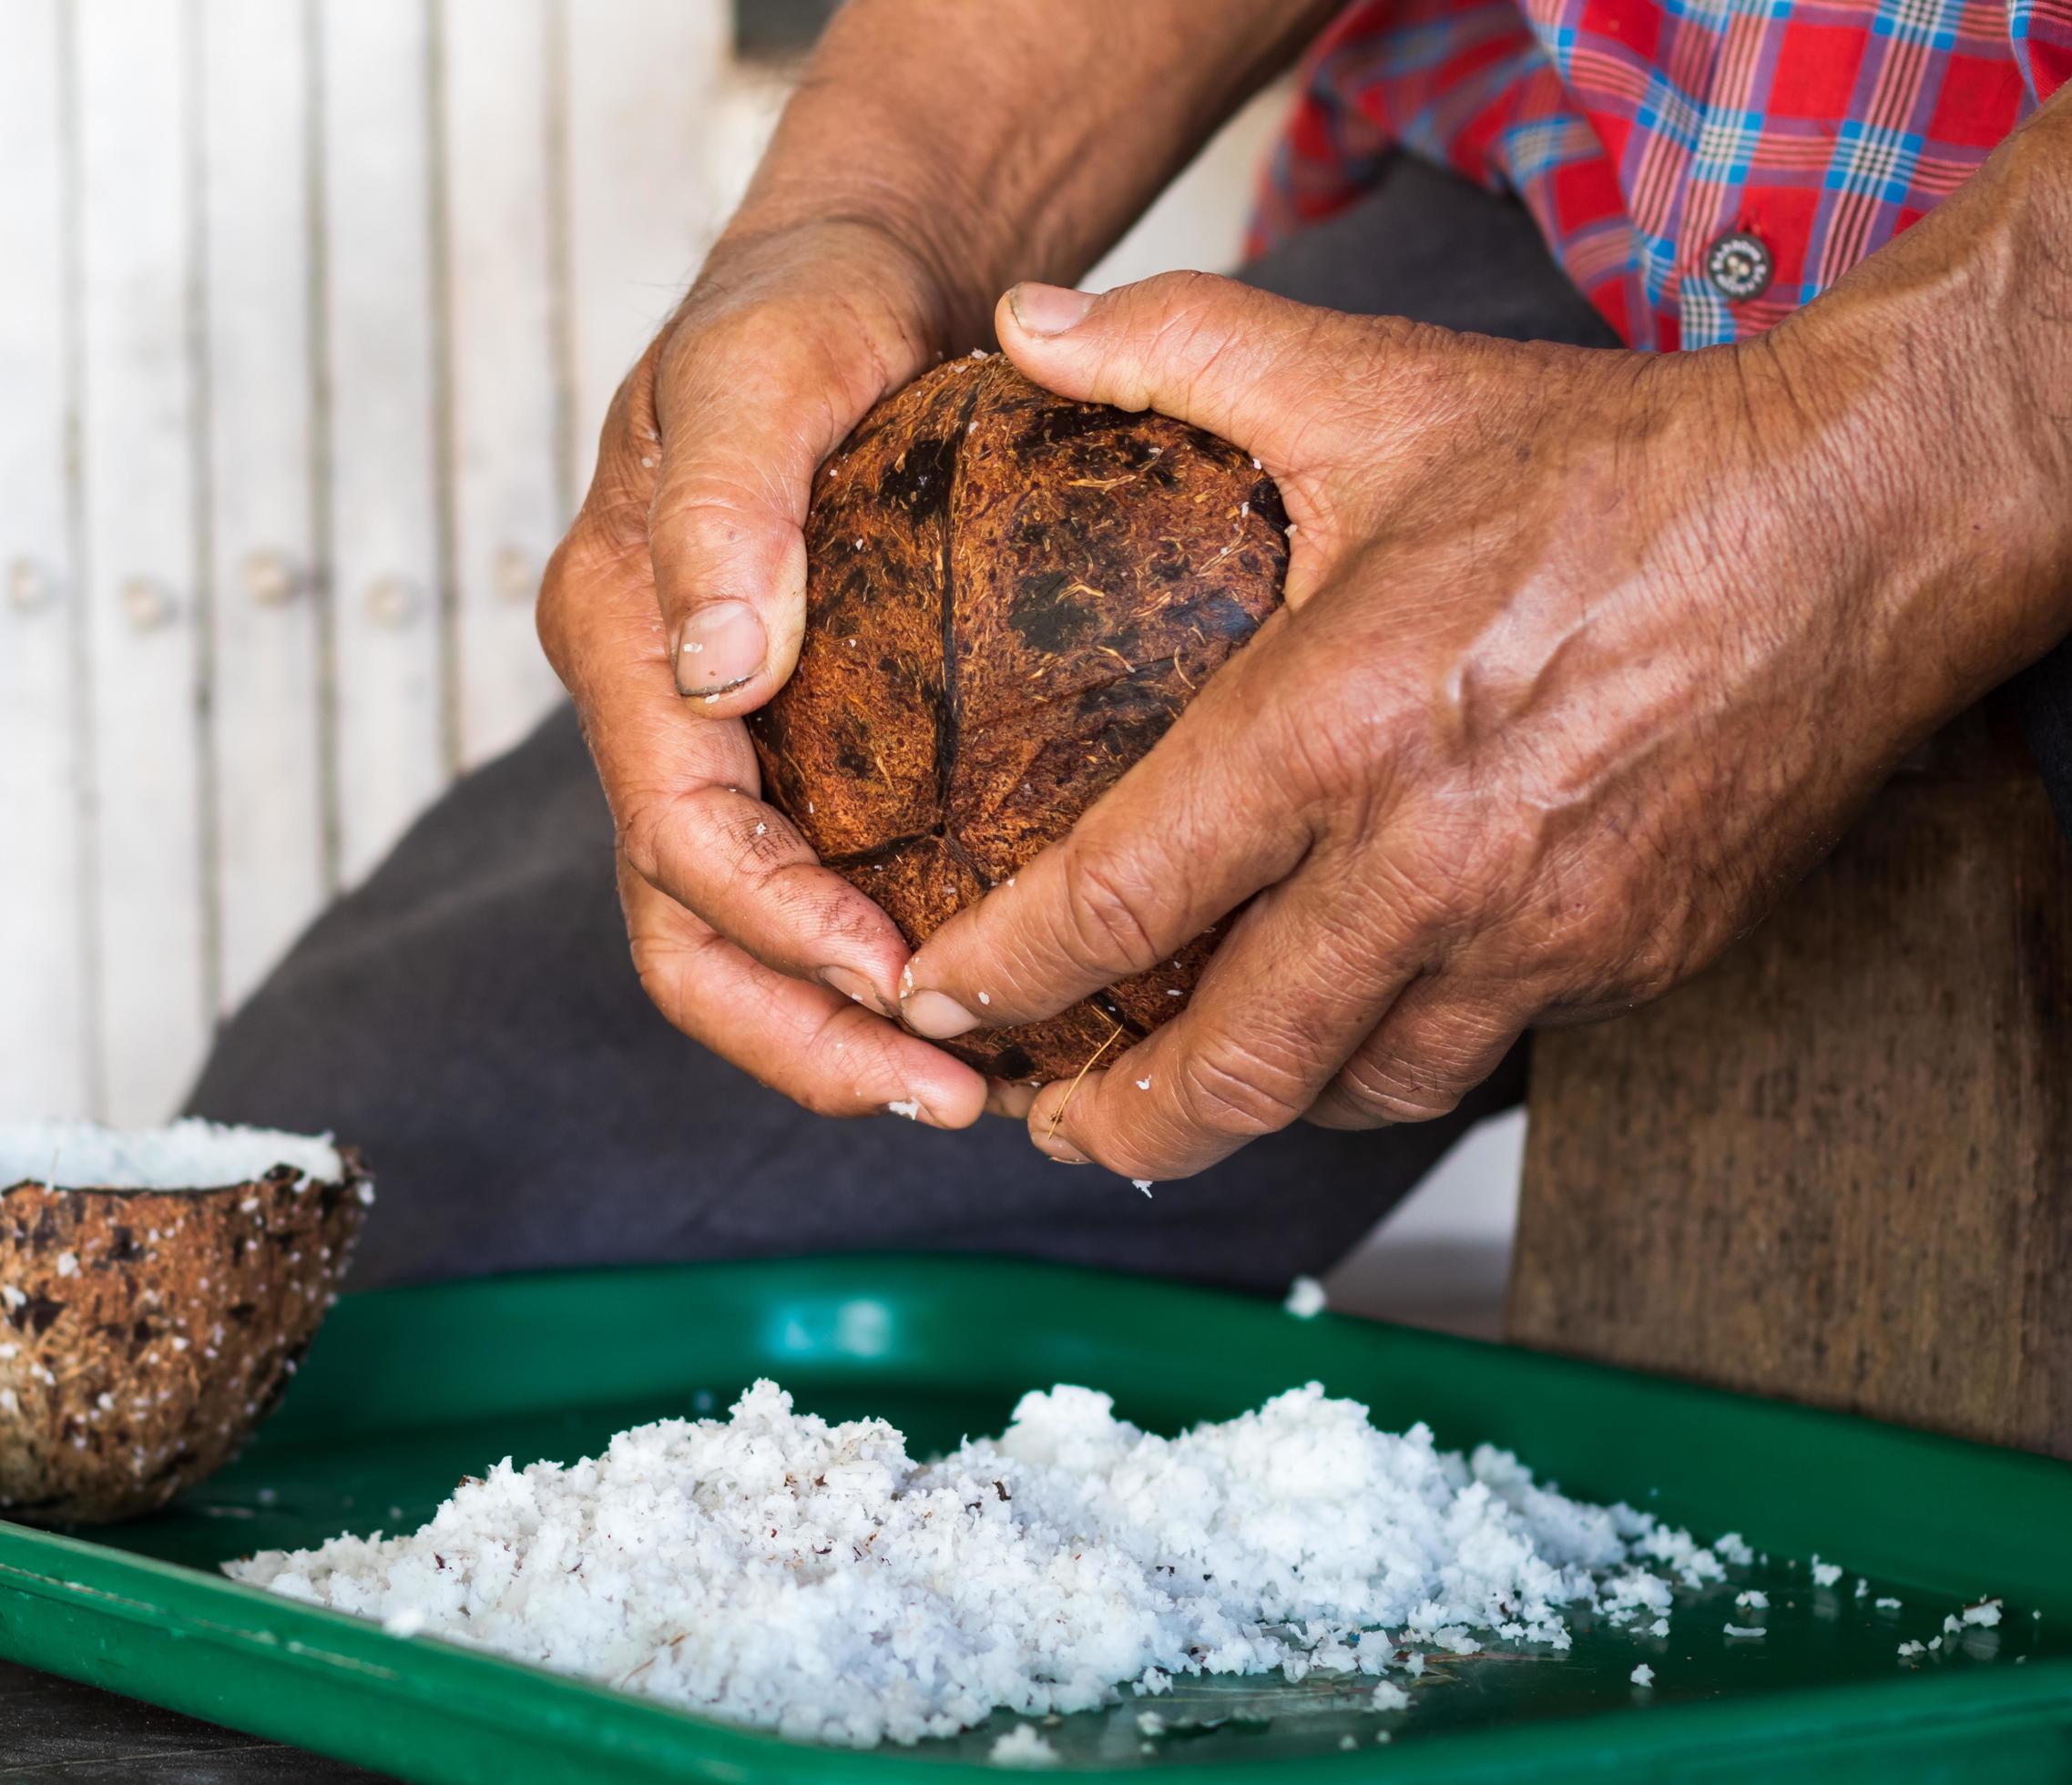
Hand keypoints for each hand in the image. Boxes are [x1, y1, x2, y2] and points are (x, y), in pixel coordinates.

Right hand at [536, 221, 994, 1123]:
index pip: (679, 834)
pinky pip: (790, 893)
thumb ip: (727, 507)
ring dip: (828, 1034)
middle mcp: (648, 707)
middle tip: (947, 1098)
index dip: (780, 924)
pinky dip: (860, 969)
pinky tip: (963, 1002)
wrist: (856, 282)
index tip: (901, 977)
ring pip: (726, 943)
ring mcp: (704, 741)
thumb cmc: (810, 309)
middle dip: (801, 1036)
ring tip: (964, 1090)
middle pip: (684, 936)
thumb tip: (721, 671)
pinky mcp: (774, 751)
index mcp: (621, 636)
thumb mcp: (769, 366)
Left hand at [895, 270, 2047, 1176]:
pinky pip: (1476, 1055)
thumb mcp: (1379, 385)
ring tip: (1178, 1089)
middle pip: (1235, 1068)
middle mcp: (1434, 858)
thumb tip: (1027, 320)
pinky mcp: (1628, 964)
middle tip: (1046, 1117)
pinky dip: (1382, 1060)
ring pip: (1357, 1091)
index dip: (1003, 974)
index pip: (1123, 898)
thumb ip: (1182, 351)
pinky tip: (1339, 1019)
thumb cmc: (1613, 465)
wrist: (1860, 521)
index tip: (934, 1001)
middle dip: (1114, 1122)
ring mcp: (1543, 931)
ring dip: (1249, 1108)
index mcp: (1340, 724)